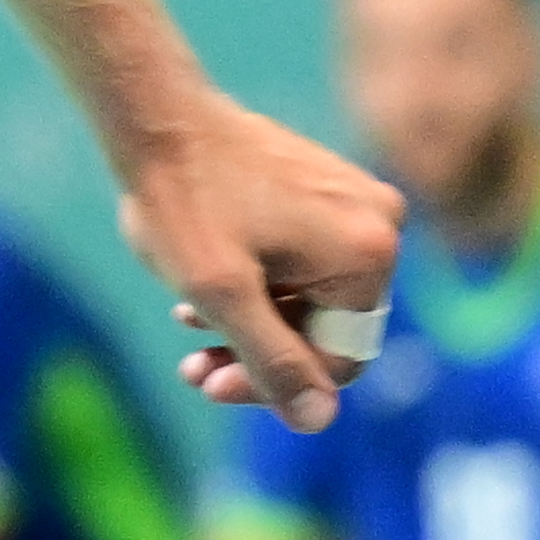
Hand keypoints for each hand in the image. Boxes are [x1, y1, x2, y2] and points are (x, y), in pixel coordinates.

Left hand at [121, 97, 404, 430]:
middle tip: (192, 369)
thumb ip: (272, 362)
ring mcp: (356, 202)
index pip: (340, 358)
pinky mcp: (328, 189)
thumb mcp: (222, 296)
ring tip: (188, 322)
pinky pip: (303, 260)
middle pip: (325, 326)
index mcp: (369, 254)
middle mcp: (381, 225)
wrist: (157, 117)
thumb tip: (318, 422)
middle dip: (256, 354)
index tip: (209, 385)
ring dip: (250, 322)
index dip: (276, 386)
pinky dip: (255, 284)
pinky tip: (198, 292)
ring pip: (309, 295)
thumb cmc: (185, 202)